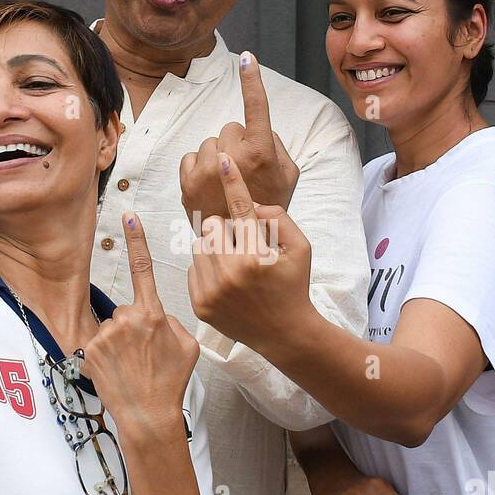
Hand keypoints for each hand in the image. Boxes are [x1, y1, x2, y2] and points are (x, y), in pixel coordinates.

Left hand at [83, 213, 200, 435]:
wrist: (148, 415)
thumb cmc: (170, 383)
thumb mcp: (188, 347)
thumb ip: (173, 323)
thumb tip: (159, 318)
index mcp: (154, 314)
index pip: (143, 269)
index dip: (136, 241)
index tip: (129, 216)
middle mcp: (128, 319)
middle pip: (127, 312)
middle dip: (133, 329)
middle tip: (144, 358)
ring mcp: (106, 335)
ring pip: (112, 330)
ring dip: (119, 345)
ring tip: (131, 369)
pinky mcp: (89, 350)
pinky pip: (97, 346)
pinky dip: (104, 358)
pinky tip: (117, 374)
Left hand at [179, 52, 298, 223]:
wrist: (241, 245)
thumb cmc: (269, 206)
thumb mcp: (289, 175)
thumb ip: (276, 144)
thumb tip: (256, 129)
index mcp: (260, 154)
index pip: (257, 109)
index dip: (252, 81)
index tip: (247, 57)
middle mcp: (231, 159)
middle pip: (230, 128)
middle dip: (237, 142)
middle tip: (246, 170)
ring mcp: (206, 171)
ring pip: (209, 142)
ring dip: (218, 155)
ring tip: (228, 182)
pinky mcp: (186, 183)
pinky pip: (191, 156)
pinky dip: (199, 166)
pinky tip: (211, 185)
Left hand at [188, 153, 313, 348]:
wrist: (285, 334)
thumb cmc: (293, 285)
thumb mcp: (301, 248)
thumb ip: (280, 218)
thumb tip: (253, 204)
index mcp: (255, 256)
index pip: (240, 209)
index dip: (232, 181)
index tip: (223, 160)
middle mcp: (230, 273)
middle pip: (212, 226)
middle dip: (226, 230)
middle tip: (243, 246)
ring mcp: (211, 291)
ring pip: (199, 246)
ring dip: (215, 249)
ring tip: (235, 266)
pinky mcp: (200, 304)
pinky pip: (193, 269)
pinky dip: (207, 270)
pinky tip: (227, 283)